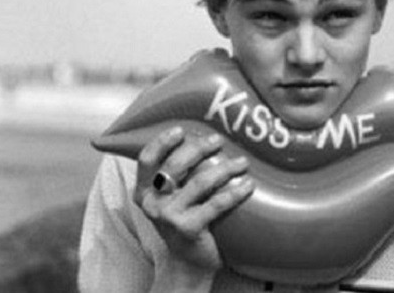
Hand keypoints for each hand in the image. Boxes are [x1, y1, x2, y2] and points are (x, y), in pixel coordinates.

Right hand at [133, 126, 254, 272]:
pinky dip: (235, 192)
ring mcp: (169, 217)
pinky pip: (216, 204)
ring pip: (200, 182)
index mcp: (144, 191)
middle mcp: (152, 203)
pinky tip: (249, 184)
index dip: (162, 142)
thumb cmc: (183, 220)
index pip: (147, 160)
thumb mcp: (171, 198)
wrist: (187, 263)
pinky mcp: (188, 229)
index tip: (182, 129)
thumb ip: (177, 175)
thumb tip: (204, 136)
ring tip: (243, 162)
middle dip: (199, 149)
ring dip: (225, 168)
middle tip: (219, 140)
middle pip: (175, 166)